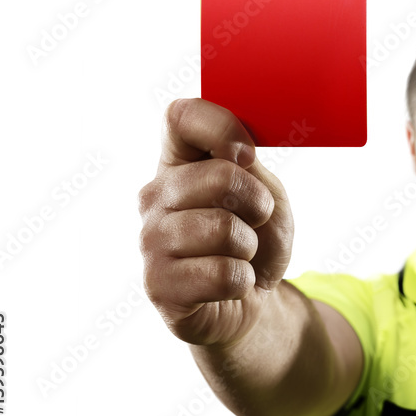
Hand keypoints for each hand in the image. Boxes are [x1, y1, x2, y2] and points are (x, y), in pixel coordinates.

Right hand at [137, 98, 293, 346]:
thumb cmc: (256, 238)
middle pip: (220, 176)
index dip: (222, 127)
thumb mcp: (264, 192)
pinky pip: (223, 274)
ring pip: (224, 229)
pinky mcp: (158, 285)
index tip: (248, 154)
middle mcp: (155, 196)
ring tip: (238, 255)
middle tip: (254, 221)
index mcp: (178, 162)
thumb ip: (246, 166)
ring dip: (249, 246)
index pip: (182, 116)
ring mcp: (150, 240)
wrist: (251, 299)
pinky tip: (228, 283)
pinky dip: (242, 280)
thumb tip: (236, 153)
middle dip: (258, 202)